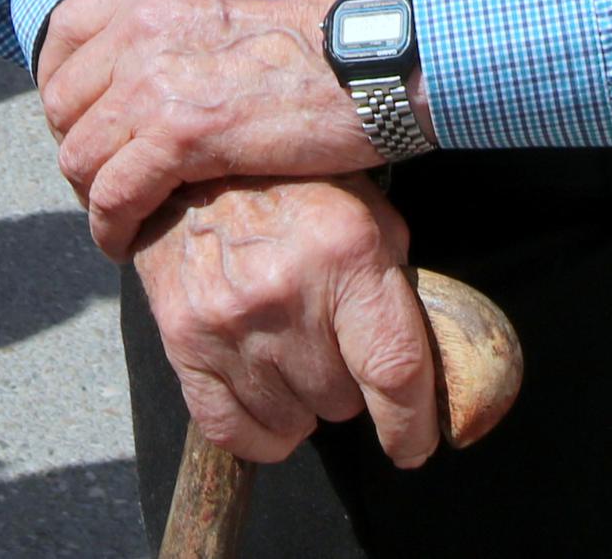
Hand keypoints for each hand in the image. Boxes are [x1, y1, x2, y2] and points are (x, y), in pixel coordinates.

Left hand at [38, 0, 378, 258]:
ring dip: (92, 195)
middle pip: (62, 99)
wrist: (381, 52)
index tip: (84, 124)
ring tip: (117, 220)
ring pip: (79, 152)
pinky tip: (127, 243)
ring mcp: (155, 75)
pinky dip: (112, 226)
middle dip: (77, 148)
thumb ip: (189, 25)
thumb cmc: (331, 37)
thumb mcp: (239, 1)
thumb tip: (165, 63)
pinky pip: (114, 193)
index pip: (65, 31)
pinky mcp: (180, 131)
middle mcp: (144, 20)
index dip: (62, 87)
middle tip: (105, 183)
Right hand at [134, 176, 440, 469]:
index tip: (414, 444)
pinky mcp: (183, 340)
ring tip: (295, 355)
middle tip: (333, 346)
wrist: (192, 165)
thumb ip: (394, 285)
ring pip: (291, 421)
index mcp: (346, 253)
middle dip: (348, 387)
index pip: (394, 372)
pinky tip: (269, 404)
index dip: (411, 425)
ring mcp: (229, 321)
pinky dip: (258, 433)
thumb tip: (428, 366)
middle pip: (341, 402)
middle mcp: (286, 291)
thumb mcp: (366, 213)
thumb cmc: (294, 189)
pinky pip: (230, 430)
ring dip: (302, 404)